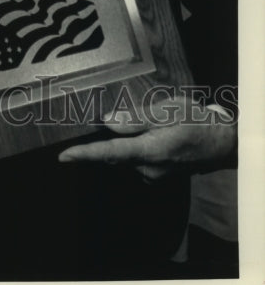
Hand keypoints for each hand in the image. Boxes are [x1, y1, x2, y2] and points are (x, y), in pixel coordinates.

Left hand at [57, 97, 236, 180]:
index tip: (63, 157)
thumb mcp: (167, 111)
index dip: (85, 154)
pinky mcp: (157, 174)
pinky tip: (146, 133)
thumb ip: (136, 118)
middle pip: (115, 155)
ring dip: (122, 143)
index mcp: (150, 150)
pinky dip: (133, 147)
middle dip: (102, 142)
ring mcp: (154, 174)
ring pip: (126, 156)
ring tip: (140, 123)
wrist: (221, 142)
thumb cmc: (194, 120)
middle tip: (94, 124)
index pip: (110, 153)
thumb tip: (108, 122)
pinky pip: (136, 159)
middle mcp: (148, 168)